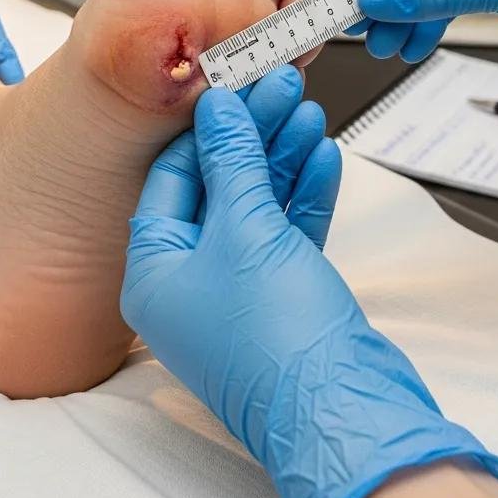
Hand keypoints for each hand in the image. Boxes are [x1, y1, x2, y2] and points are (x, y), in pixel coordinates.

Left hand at [122, 66, 497, 497]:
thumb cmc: (276, 337)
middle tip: (281, 87)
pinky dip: (305, 193)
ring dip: (284, 156)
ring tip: (308, 109)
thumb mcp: (245, 229)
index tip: (234, 85)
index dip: (206, 128)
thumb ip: (231, 160)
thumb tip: (216, 106)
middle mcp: (189, 283)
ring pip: (258, 205)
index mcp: (154, 272)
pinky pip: (287, 231)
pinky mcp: (283, 297)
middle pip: (219, 187)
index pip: (172, 178)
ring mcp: (237, 292)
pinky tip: (323, 156)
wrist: (343, 412)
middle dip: (253, 135)